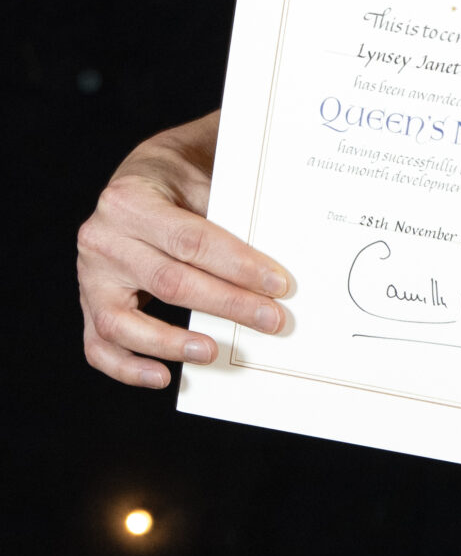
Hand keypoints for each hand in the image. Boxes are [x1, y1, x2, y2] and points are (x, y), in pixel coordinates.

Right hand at [77, 112, 292, 388]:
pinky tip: (163, 376)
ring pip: (123, 322)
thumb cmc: (177, 184)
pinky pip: (99, 346)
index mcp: (130, 201)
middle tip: (271, 320)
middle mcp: (102, 239)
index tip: (277, 284)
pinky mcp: (88, 305)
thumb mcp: (201, 181)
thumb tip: (272, 269)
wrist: (140, 179)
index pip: (191, 240)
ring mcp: (89, 277)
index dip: (237, 265)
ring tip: (213, 352)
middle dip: (226, 304)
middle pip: (169, 281)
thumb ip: (227, 218)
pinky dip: (127, 368)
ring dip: (172, 343)